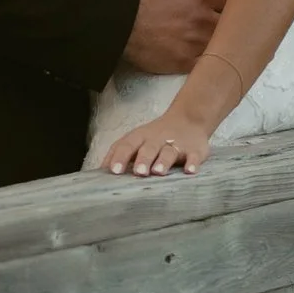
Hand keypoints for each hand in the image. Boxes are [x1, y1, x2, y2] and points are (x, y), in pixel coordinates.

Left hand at [101, 106, 216, 176]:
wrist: (189, 119)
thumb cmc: (156, 136)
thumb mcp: (136, 140)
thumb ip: (119, 153)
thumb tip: (99, 172)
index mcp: (140, 137)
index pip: (127, 145)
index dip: (120, 157)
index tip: (114, 171)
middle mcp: (157, 140)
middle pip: (148, 148)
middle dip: (143, 160)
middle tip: (138, 173)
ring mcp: (177, 144)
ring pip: (169, 152)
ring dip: (163, 162)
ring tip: (158, 172)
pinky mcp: (194, 150)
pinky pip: (194, 157)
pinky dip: (193, 163)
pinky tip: (190, 171)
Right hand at [122, 0, 230, 74]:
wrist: (125, 25)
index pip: (234, 0)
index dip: (240, 2)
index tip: (240, 5)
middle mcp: (204, 21)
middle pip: (233, 23)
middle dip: (236, 23)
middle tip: (236, 25)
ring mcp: (197, 43)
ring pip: (224, 43)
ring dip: (226, 42)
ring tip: (226, 42)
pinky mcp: (188, 62)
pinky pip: (210, 63)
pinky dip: (215, 61)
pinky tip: (216, 59)